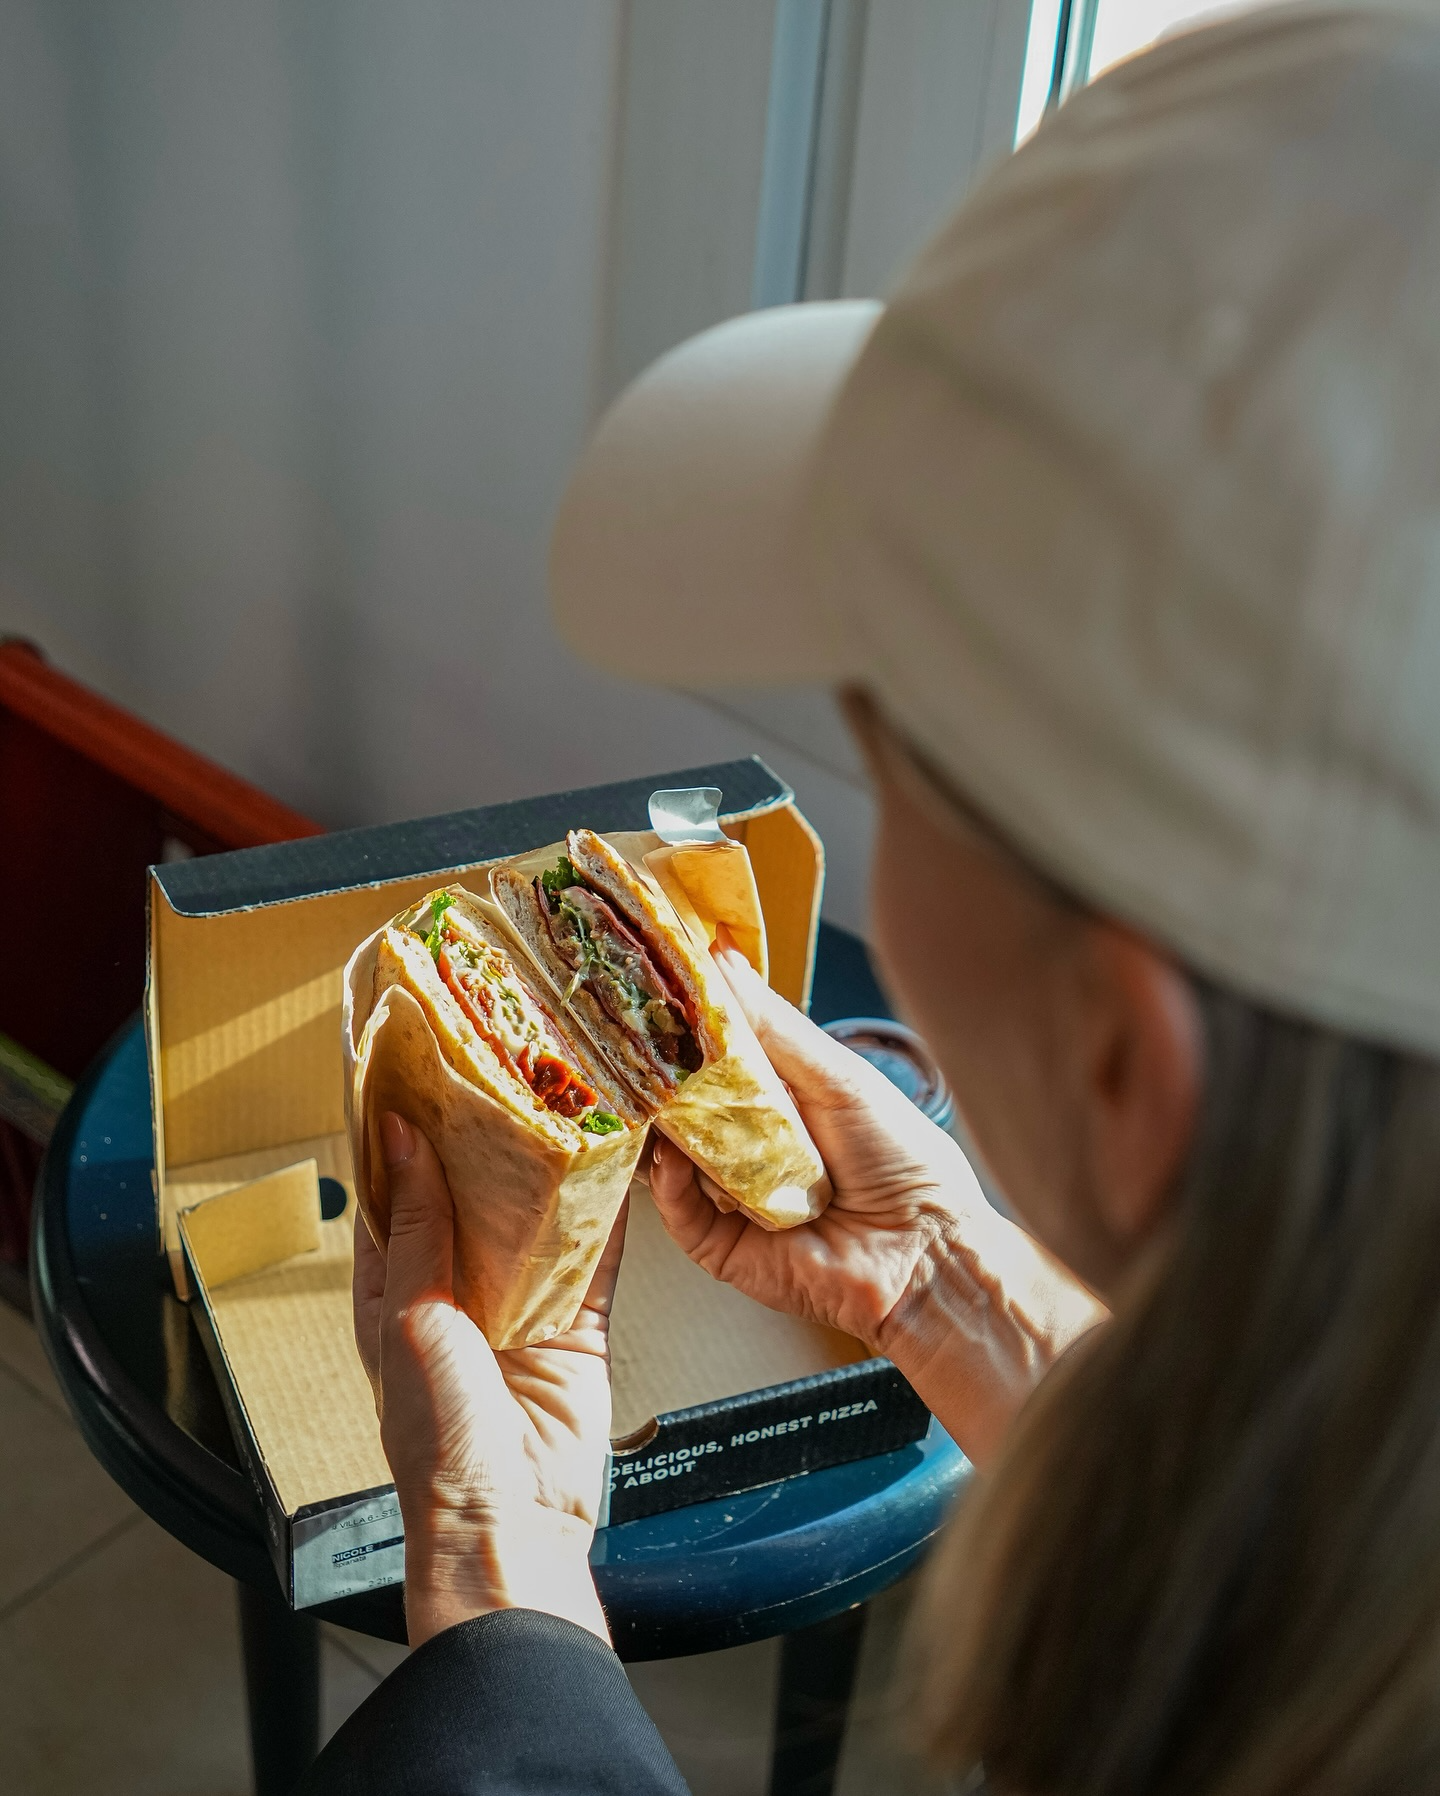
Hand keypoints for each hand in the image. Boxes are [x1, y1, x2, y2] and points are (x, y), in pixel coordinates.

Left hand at [353, 1112, 618, 1647]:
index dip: (408, 1138)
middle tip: (510, 1069)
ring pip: (537, 1221)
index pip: (399, 1196)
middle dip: (489, 1142)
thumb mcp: (409, 1319)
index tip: (424, 1074)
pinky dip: (607, 1217)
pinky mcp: (578, 1326)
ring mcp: (521, 1307)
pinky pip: (595, 1261)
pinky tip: (620, 1166)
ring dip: (551, 1170)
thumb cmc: (436, 1437)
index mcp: (395, 1290)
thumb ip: (418, 1229)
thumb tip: (402, 1139)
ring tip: (568, 1101)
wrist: (510, 1524)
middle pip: (473, 1198)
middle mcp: (457, 1291)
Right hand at [646, 948, 1104, 1465]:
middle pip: (682, 1105)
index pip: (711, 1058)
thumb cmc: (900, 1159)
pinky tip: (674, 1156)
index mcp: (779, 1099)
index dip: (681, 1031)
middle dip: (657, 1076)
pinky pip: (678, 1213)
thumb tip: (722, 961)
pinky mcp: (721, 1246)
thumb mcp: (834, 1074)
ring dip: (657, 1126)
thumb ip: (772, 1025)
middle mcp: (749, 1145)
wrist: (928, 1252)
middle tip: (629, 1043)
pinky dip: (670, 1183)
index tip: (651, 996)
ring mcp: (731, 1196)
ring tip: (643, 1093)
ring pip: (670, 1155)